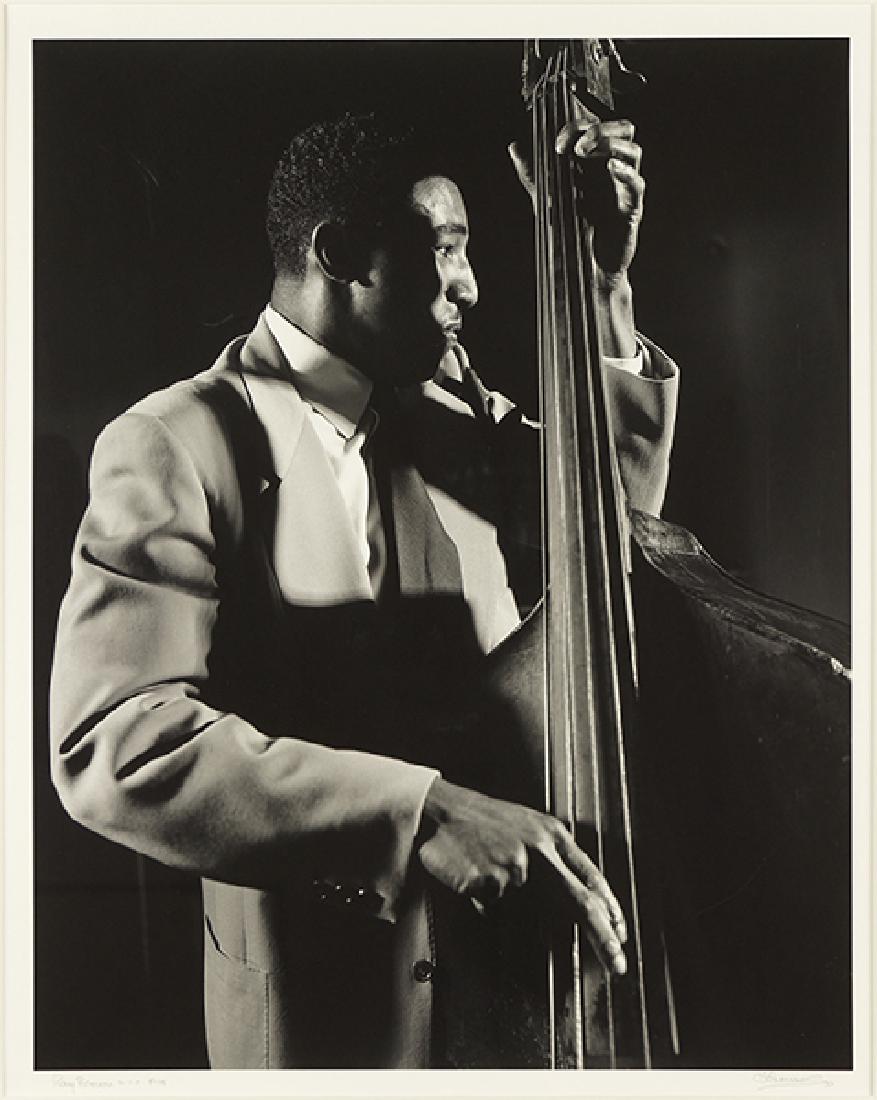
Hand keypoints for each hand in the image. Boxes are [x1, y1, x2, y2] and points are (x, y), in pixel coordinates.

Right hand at [417, 777, 627, 975]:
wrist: (439, 810)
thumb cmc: (483, 822)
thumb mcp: (528, 826)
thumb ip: (554, 856)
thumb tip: (581, 896)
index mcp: (552, 834)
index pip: (592, 877)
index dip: (611, 910)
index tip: (621, 935)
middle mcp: (540, 849)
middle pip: (581, 902)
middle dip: (603, 938)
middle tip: (618, 963)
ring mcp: (516, 865)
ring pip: (531, 911)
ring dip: (518, 913)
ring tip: (493, 884)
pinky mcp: (492, 881)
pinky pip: (497, 908)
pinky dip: (489, 904)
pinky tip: (474, 877)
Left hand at [509, 118, 642, 356]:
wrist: (582, 271)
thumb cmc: (569, 234)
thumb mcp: (545, 198)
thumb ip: (532, 172)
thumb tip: (514, 146)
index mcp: (594, 163)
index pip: (594, 129)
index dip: (577, 128)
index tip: (556, 144)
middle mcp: (611, 171)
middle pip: (623, 130)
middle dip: (600, 129)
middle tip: (576, 146)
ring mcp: (623, 189)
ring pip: (633, 151)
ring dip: (611, 144)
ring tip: (585, 153)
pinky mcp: (631, 210)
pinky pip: (637, 184)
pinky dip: (625, 172)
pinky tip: (610, 168)